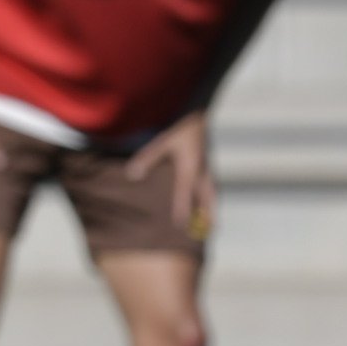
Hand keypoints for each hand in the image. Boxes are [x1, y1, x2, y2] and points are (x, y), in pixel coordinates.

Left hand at [124, 110, 216, 238]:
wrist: (200, 115)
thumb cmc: (180, 129)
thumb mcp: (161, 142)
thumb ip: (147, 159)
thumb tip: (132, 175)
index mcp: (189, 169)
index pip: (184, 195)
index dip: (181, 210)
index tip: (179, 226)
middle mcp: (201, 172)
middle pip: (206, 200)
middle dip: (207, 216)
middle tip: (210, 231)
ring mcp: (207, 169)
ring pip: (213, 194)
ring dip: (212, 209)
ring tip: (214, 224)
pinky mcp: (208, 165)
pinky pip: (212, 186)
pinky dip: (212, 198)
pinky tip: (210, 202)